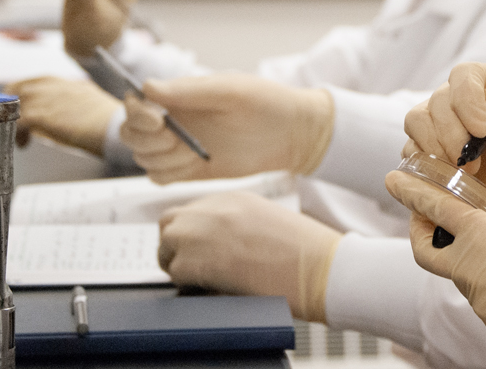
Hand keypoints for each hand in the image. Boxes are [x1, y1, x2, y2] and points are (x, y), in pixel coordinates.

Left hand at [6, 76, 121, 155]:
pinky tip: (23, 143)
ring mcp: (47, 98)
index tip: (22, 108)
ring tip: (20, 137)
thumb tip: (64, 115)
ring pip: (15, 103)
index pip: (38, 81)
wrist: (115, 126)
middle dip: (12, 105)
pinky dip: (16, 132)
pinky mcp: (42, 114)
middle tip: (12, 122)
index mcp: (69, 83)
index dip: (26, 95)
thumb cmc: (110, 121)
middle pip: (20, 88)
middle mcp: (55, 87)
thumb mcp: (92, 104)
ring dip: (13, 120)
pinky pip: (17, 120)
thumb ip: (74, 104)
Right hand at [119, 74, 333, 183]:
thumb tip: (147, 86)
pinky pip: (158, 176)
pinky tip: (195, 164)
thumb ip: (187, 91)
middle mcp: (172, 120)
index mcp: (178, 96)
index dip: (137, 112)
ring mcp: (179, 145)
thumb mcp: (228, 91)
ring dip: (160, 157)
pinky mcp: (187, 169)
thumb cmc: (264, 102)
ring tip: (194, 152)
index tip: (158, 119)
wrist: (290, 134)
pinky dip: (168, 174)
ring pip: (143, 156)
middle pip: (131, 133)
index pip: (136, 102)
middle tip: (174, 139)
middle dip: (145, 139)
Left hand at [157, 191, 341, 321]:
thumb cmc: (305, 251)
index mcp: (233, 198)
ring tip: (201, 278)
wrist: (318, 267)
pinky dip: (186, 282)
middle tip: (191, 263)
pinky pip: (175, 271)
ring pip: (166, 244)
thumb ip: (238, 224)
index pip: (192, 210)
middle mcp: (214, 210)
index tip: (199, 248)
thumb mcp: (269, 221)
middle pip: (171, 221)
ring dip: (177, 261)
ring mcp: (203, 233)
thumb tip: (220, 243)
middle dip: (176, 243)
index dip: (192, 232)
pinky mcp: (198, 261)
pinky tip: (210, 287)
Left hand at [385, 173, 485, 366]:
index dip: (411, 190)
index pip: (434, 208)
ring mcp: (483, 303)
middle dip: (418, 229)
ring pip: (462, 273)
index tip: (393, 179)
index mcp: (482, 240)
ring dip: (469, 255)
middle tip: (424, 215)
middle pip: (426, 250)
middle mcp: (472, 274)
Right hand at [402, 63, 485, 196]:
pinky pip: (409, 145)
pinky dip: (428, 162)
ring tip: (463, 169)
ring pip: (417, 118)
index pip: (465, 74)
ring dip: (439, 148)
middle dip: (456, 135)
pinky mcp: (419, 145)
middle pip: (439, 99)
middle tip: (475, 163)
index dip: (468, 99)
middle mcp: (456, 98)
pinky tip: (448, 174)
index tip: (481, 130)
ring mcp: (434, 121)